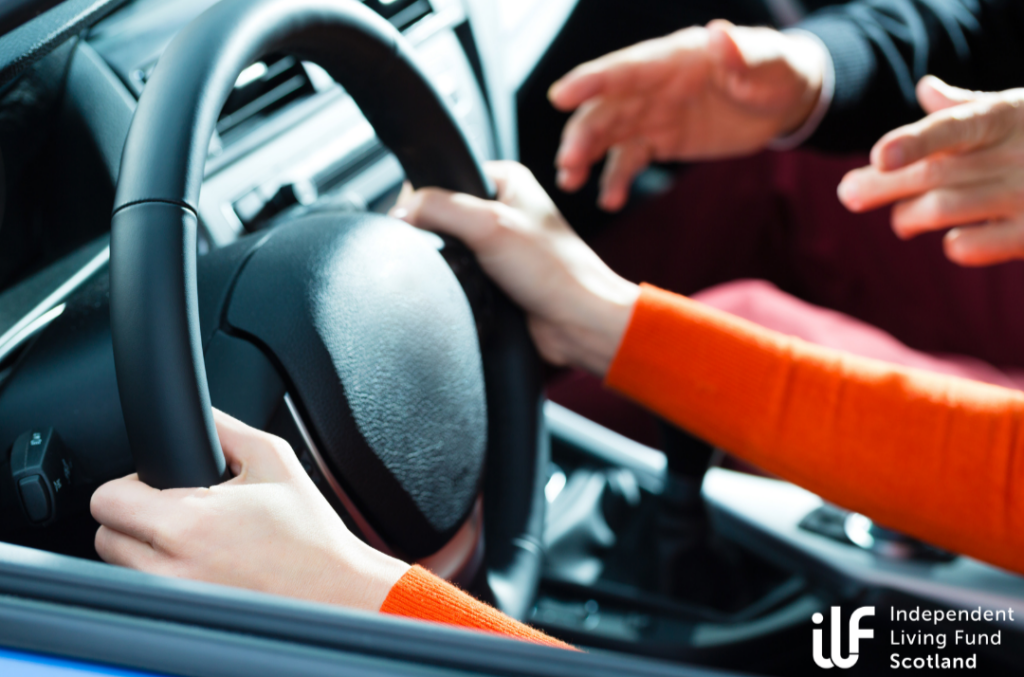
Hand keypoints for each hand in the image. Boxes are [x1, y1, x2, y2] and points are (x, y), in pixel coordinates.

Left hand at [91, 410, 408, 610]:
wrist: (333, 586)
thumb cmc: (309, 531)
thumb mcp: (274, 459)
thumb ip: (226, 428)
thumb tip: (200, 414)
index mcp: (188, 521)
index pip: (108, 499)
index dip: (129, 485)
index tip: (153, 485)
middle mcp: (171, 565)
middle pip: (105, 536)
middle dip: (132, 517)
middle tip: (172, 510)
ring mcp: (175, 596)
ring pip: (122, 566)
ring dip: (143, 548)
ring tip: (190, 537)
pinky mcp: (184, 613)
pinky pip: (147, 590)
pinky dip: (163, 574)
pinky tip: (200, 561)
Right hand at [392, 161, 639, 375]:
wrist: (578, 322)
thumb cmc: (556, 271)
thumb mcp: (489, 226)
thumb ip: (438, 209)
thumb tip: (399, 211)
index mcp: (505, 179)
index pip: (441, 177)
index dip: (422, 198)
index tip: (416, 219)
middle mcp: (502, 207)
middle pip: (441, 212)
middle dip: (436, 233)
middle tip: (453, 249)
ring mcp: (497, 242)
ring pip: (448, 245)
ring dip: (449, 260)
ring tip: (467, 270)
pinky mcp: (494, 274)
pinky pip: (459, 272)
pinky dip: (457, 280)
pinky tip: (470, 286)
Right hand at [549, 20, 826, 210]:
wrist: (783, 100)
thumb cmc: (779, 71)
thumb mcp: (770, 62)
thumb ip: (744, 54)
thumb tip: (721, 34)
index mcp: (673, 59)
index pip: (626, 69)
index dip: (592, 81)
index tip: (560, 97)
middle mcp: (652, 85)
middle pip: (606, 108)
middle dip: (582, 134)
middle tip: (567, 163)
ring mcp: (652, 114)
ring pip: (607, 135)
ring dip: (585, 157)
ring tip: (570, 182)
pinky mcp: (658, 140)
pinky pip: (629, 161)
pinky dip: (615, 180)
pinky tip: (610, 201)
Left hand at [838, 76, 1023, 265]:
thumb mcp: (1018, 112)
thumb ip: (968, 109)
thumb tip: (925, 88)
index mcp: (1005, 117)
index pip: (955, 127)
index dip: (915, 140)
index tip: (879, 156)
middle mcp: (1017, 154)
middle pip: (934, 173)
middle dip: (882, 185)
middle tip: (849, 193)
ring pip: (942, 210)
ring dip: (908, 216)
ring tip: (901, 221)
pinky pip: (971, 246)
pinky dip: (951, 244)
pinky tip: (949, 239)